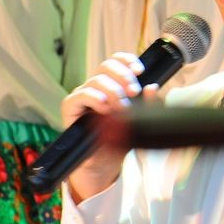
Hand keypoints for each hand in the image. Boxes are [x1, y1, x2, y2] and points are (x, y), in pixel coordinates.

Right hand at [62, 53, 159, 202]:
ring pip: (96, 80)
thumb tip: (152, 88)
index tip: (140, 71)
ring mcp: (83, 95)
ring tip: (122, 107)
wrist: (104, 162)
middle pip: (106, 66)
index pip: (116, 61)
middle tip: (133, 92)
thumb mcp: (139, 120)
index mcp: (113, 84)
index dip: (127, 61)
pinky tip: (105, 107)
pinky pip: (80, 94)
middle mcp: (97, 87)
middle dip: (123, 76)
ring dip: (113, 91)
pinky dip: (95, 98)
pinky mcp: (71, 107)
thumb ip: (148, 104)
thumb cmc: (120, 138)